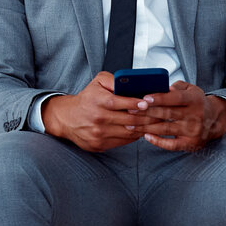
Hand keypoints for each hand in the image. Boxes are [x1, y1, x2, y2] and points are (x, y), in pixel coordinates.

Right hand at [40, 72, 166, 151]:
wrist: (67, 118)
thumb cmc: (87, 99)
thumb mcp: (98, 82)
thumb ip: (115, 80)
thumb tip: (132, 83)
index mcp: (97, 101)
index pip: (119, 103)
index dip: (134, 104)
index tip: (146, 104)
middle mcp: (97, 119)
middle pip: (128, 120)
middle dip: (146, 117)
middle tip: (159, 114)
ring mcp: (98, 134)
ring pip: (128, 132)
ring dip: (143, 128)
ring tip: (154, 123)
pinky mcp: (99, 145)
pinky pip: (123, 141)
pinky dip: (134, 136)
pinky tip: (141, 130)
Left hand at [135, 82, 225, 151]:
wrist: (214, 120)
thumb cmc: (196, 102)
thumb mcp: (191, 89)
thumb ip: (176, 87)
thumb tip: (161, 88)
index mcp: (194, 99)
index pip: (175, 98)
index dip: (159, 98)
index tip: (144, 98)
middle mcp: (195, 115)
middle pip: (167, 114)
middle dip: (146, 112)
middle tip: (130, 111)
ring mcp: (192, 131)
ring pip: (165, 129)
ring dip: (146, 127)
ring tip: (131, 124)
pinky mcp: (189, 143)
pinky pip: (171, 144)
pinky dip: (158, 141)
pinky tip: (146, 136)